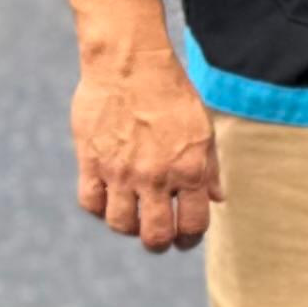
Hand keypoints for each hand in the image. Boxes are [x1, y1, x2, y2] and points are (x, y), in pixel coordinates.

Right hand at [72, 30, 218, 252]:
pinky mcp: (91, 161)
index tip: (184, 236)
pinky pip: (91, 203)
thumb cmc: (172, 94)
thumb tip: (216, 199)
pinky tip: (109, 198)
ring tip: (133, 216)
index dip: (190, 238)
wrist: (131, 64)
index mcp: (190, 170)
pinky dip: (100, 208)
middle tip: (158, 236)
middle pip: (155, 235)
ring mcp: (121, 171)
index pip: (193, 224)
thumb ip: (209, 168)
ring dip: (129, 227)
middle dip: (159, 242)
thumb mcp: (203, 129)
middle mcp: (156, 177)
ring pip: (121, 224)